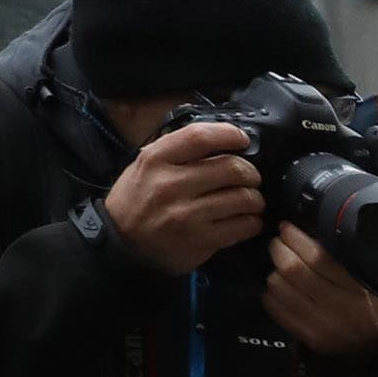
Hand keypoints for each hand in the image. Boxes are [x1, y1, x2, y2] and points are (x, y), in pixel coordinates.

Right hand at [101, 117, 260, 274]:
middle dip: (250, 172)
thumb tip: (220, 141)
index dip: (229, 134)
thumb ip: (177, 151)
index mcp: (156, 159)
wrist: (122, 242)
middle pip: (232, 168)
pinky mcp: (202, 240)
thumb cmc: (137, 200)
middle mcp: (172, 184)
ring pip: (244, 198)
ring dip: (255, 199)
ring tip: (250, 200)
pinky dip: (252, 221)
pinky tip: (246, 219)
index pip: (200, 137)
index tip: (241, 139)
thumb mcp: (144, 165)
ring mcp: (188, 214)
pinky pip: (244, 226)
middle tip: (250, 178)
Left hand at [261, 227, 377, 360]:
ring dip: (275, 272)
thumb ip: (342, 261)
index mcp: (355, 288)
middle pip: (291, 268)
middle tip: (279, 244)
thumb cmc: (371, 307)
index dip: (295, 238)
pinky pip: (275, 307)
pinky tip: (281, 291)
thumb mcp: (367, 281)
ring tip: (282, 269)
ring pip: (278, 286)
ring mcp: (319, 323)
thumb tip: (307, 235)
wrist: (375, 349)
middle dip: (279, 249)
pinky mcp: (306, 336)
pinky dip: (272, 294)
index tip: (287, 229)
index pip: (317, 256)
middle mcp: (336, 306)